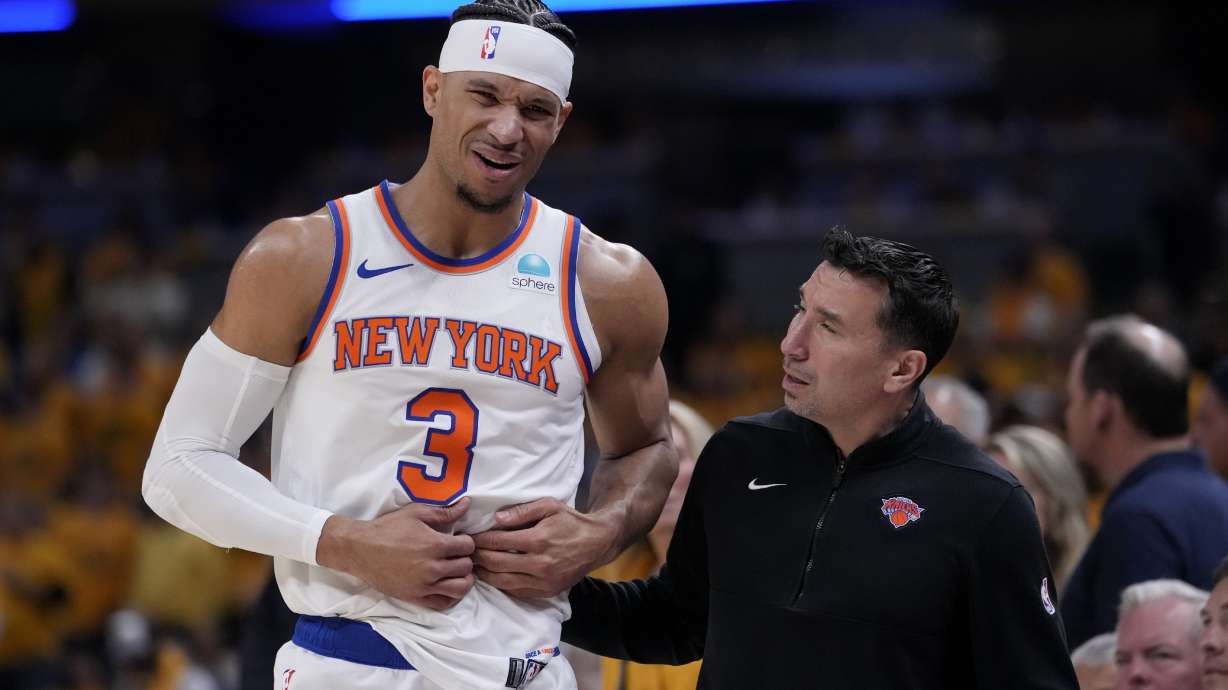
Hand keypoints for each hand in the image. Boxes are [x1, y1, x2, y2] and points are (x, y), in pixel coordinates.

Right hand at [316, 498, 474, 610]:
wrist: (360, 549)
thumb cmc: (388, 528)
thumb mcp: (416, 513)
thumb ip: (445, 512)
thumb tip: (467, 504)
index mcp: (436, 544)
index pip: (468, 547)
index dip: (466, 541)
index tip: (458, 540)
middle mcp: (433, 567)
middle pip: (466, 567)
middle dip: (465, 559)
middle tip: (456, 555)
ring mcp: (424, 585)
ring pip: (460, 588)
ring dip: (463, 579)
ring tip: (457, 572)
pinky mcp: (415, 597)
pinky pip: (443, 603)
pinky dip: (451, 597)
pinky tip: (447, 586)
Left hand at [471, 498, 617, 597]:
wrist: (596, 543)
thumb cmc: (571, 521)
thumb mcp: (549, 506)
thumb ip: (521, 511)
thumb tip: (496, 520)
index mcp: (537, 540)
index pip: (497, 541)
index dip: (479, 540)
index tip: (469, 537)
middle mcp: (538, 563)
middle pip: (495, 563)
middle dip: (477, 557)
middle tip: (466, 552)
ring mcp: (542, 581)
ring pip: (502, 581)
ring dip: (484, 573)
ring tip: (474, 565)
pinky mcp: (545, 592)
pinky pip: (515, 591)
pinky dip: (500, 584)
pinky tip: (492, 576)